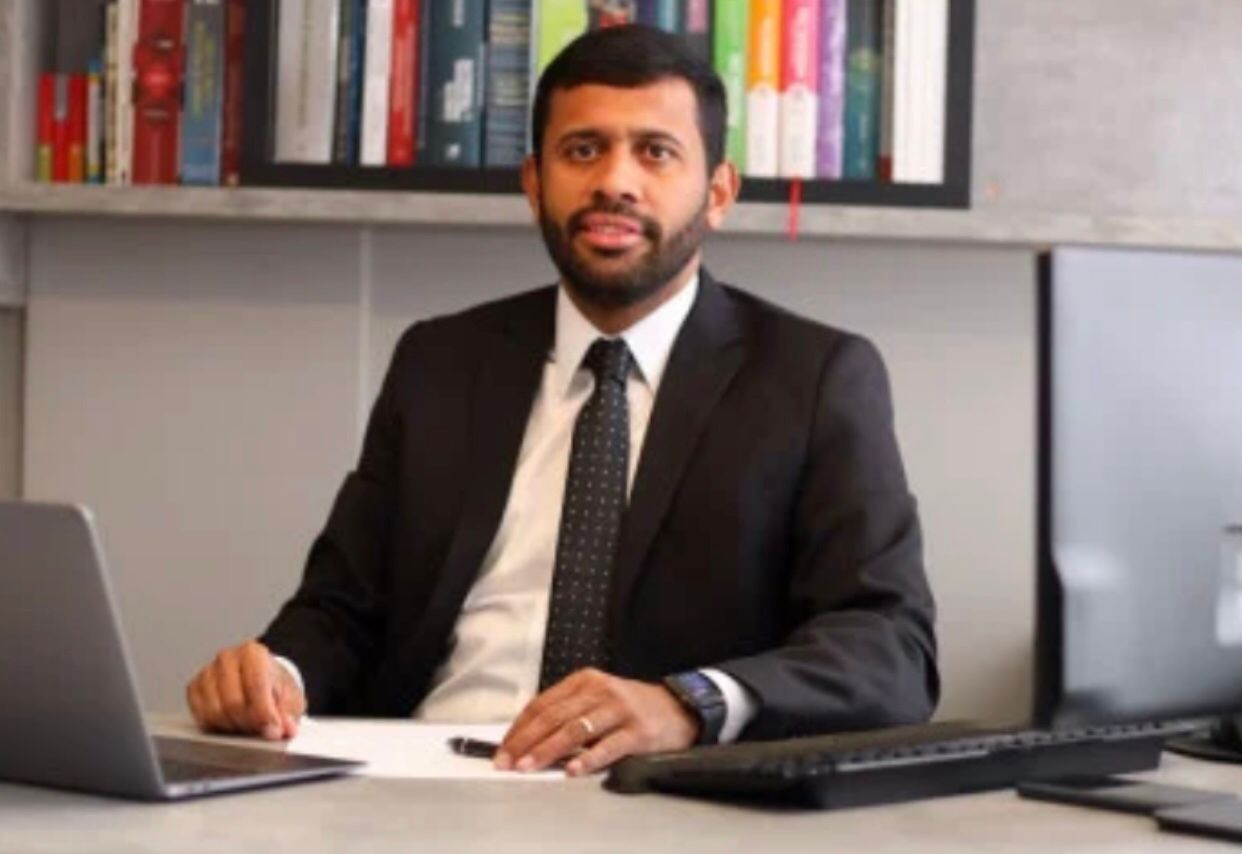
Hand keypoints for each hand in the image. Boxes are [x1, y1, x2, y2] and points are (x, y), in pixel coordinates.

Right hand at [186, 640, 304, 739]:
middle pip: (234, 702)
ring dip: (233, 726)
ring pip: (215, 712)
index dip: (265, 713)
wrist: (259, 679)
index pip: (256, 686)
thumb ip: (289, 712)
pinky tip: (230, 722)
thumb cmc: (273, 686)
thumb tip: (285, 728)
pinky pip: (200, 715)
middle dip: (249, 723)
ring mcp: (207, 672)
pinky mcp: (194, 688)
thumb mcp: (290, 697)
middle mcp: (227, 658)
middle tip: (260, 730)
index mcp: (253, 653)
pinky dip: (216, 725)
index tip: (273, 731)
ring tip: (247, 726)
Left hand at [495, 668, 698, 776]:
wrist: (679, 707)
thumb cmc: (630, 708)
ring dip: (548, 750)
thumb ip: (567, 712)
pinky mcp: (638, 731)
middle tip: (507, 762)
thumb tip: (527, 740)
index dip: (519, 728)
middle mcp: (600, 691)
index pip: (542, 703)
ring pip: (575, 730)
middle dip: (526, 742)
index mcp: (585, 681)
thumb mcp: (597, 699)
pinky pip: (609, 746)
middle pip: (554, 716)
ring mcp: (620, 710)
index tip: (502, 749)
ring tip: (529, 767)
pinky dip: (588, 759)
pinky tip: (572, 770)